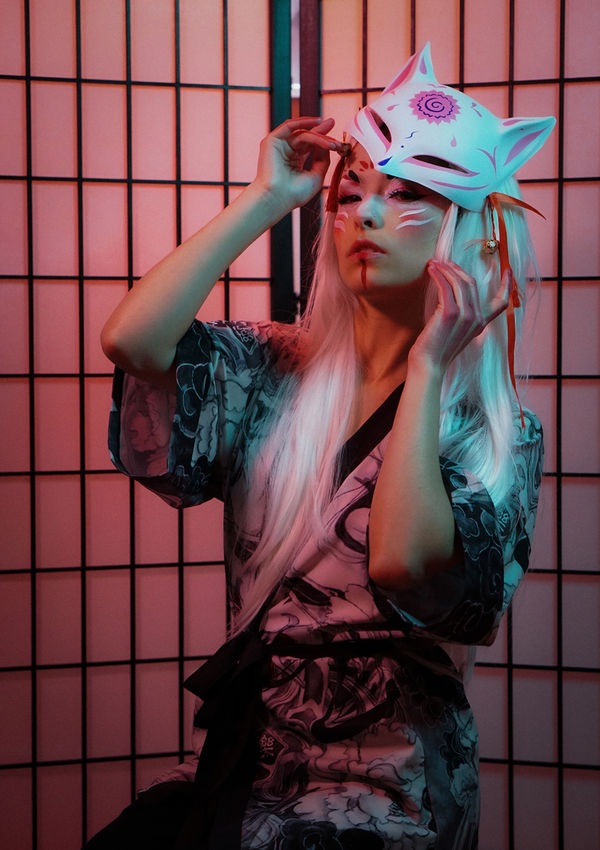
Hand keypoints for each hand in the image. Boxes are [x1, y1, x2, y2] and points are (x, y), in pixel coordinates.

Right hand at [251, 116, 342, 212]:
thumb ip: (322, 159)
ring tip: (331, 143)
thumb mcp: (316, 176)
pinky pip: (289, 126)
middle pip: (306, 137)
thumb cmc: (295, 194)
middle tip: (333, 122)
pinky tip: (317, 121)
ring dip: (318, 136)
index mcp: (294, 163)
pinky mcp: (272, 141)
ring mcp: (278, 147)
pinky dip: (302, 121)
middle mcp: (285, 153)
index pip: (310, 147)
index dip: (323, 140)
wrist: (277, 198)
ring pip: (301, 134)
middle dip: (320, 131)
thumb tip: (327, 143)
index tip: (337, 139)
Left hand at [409, 258, 510, 375]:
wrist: (428, 365)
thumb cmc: (436, 349)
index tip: (508, 271)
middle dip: (457, 269)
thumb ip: (461, 317)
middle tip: (444, 262)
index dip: (507, 285)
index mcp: (481, 324)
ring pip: (459, 282)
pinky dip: (438, 275)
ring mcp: (465, 316)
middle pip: (472, 284)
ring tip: (434, 263)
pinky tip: (431, 270)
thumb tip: (452, 291)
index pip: (501, 303)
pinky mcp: (449, 314)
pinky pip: (446, 286)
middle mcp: (477, 319)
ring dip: (446, 269)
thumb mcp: (456, 332)